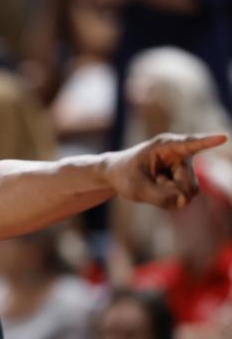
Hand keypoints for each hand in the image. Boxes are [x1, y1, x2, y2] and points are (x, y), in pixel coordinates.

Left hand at [104, 133, 227, 208]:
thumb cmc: (124, 175)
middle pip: (188, 184)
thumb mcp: (135, 188)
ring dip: (169, 195)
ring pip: (188, 192)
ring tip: (154, 185)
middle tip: (151, 184)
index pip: (190, 144)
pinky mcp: (183, 179)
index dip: (207, 142)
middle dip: (171, 191)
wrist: (117, 175)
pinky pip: (184, 198)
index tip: (223, 137)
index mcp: (165, 146)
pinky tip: (158, 189)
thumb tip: (183, 201)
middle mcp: (179, 154)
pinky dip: (170, 200)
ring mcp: (183, 168)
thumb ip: (159, 196)